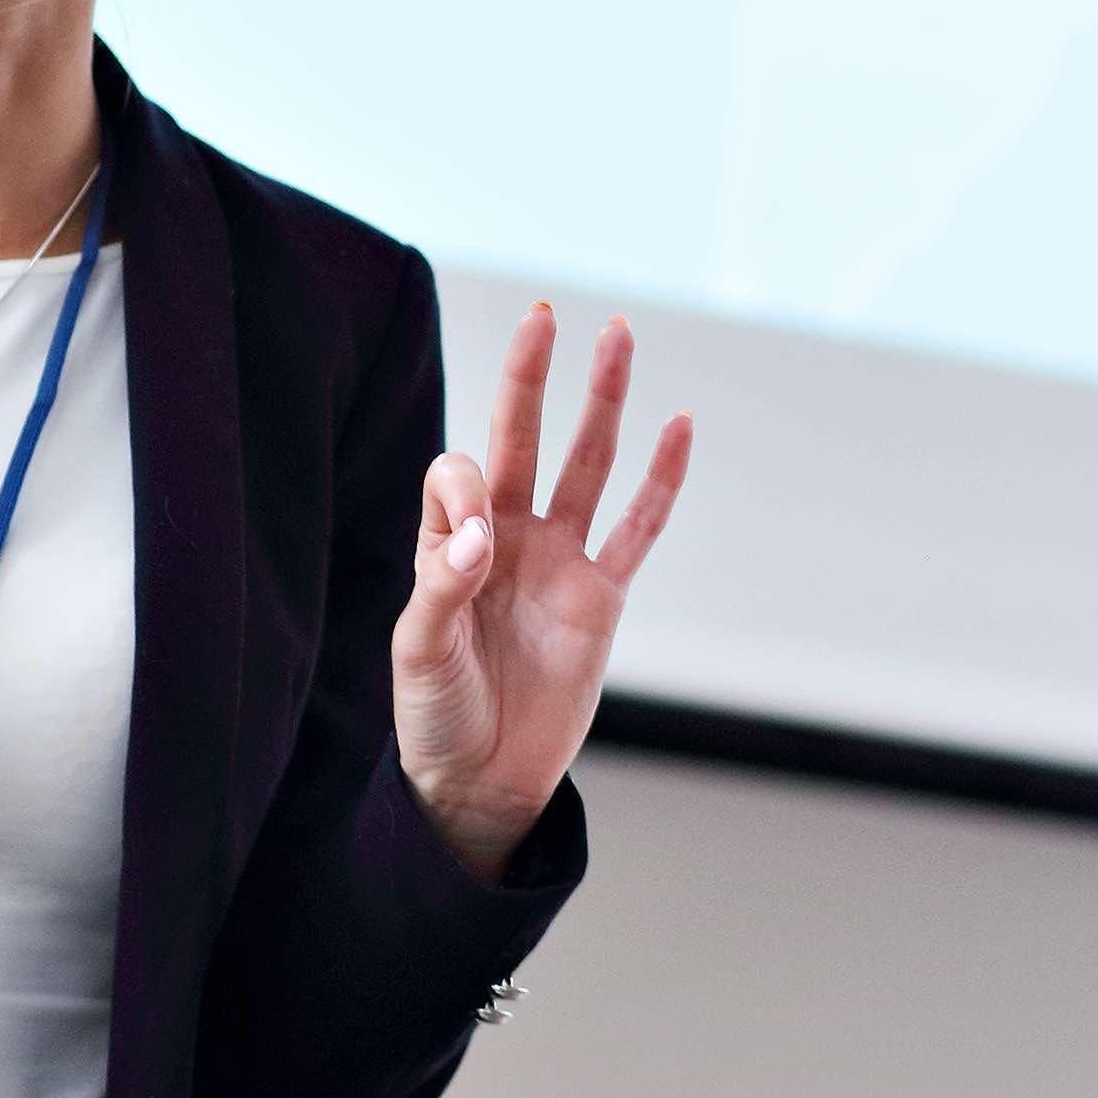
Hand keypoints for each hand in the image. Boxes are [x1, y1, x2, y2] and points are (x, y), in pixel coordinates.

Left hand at [392, 305, 690, 878]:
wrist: (482, 781)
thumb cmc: (435, 717)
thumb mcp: (419, 654)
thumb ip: (442, 587)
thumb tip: (480, 536)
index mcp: (447, 543)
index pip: (459, 476)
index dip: (466, 490)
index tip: (475, 547)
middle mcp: (504, 537)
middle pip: (522, 440)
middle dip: (532, 379)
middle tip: (546, 316)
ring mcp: (557, 562)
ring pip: (586, 465)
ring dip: (600, 404)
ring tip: (617, 335)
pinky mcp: (602, 598)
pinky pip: (638, 529)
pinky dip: (661, 481)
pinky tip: (678, 426)